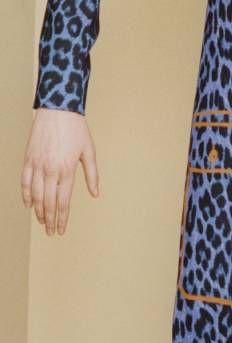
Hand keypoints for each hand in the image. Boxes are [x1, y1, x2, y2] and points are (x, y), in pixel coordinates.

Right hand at [21, 107, 98, 234]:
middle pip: (49, 202)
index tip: (61, 230)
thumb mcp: (89, 151)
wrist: (58, 110)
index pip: (63, 201)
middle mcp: (51, 170)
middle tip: (52, 232)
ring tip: (42, 221)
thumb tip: (96, 194)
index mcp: (67, 170)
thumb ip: (92, 175)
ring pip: (35, 195)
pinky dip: (25, 196)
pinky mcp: (28, 159)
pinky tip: (29, 205)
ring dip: (38, 211)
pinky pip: (24, 182)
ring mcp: (38, 165)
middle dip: (50, 220)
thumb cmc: (76, 129)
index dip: (62, 218)